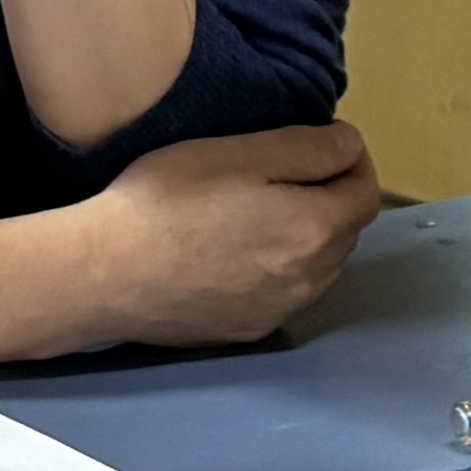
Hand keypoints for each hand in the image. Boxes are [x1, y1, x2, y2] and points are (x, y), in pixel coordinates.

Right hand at [71, 121, 381, 345]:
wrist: (104, 273)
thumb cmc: (165, 203)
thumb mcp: (240, 152)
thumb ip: (308, 148)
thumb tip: (350, 145)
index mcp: (314, 231)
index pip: (366, 191)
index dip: (352, 159)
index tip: (324, 141)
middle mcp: (308, 281)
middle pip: (346, 231)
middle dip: (331, 196)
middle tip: (288, 168)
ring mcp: (277, 311)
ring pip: (318, 266)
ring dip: (308, 235)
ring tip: (261, 207)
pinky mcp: (246, 329)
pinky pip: (284, 292)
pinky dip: (278, 267)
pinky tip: (238, 249)